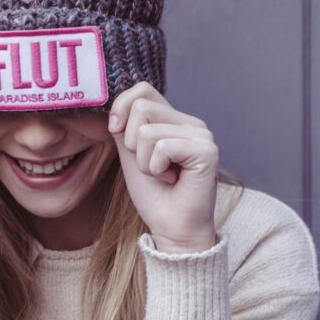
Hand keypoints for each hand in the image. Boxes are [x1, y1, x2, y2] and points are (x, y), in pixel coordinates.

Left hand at [108, 83, 218, 253]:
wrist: (173, 229)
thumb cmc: (155, 196)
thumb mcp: (131, 155)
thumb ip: (124, 128)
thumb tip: (112, 106)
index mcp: (176, 120)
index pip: (143, 89)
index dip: (121, 107)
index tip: (116, 131)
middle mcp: (192, 123)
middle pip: (142, 107)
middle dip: (133, 143)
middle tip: (151, 166)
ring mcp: (202, 135)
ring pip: (148, 130)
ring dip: (145, 161)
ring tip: (163, 176)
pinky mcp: (206, 151)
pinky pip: (162, 147)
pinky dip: (156, 169)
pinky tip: (172, 180)